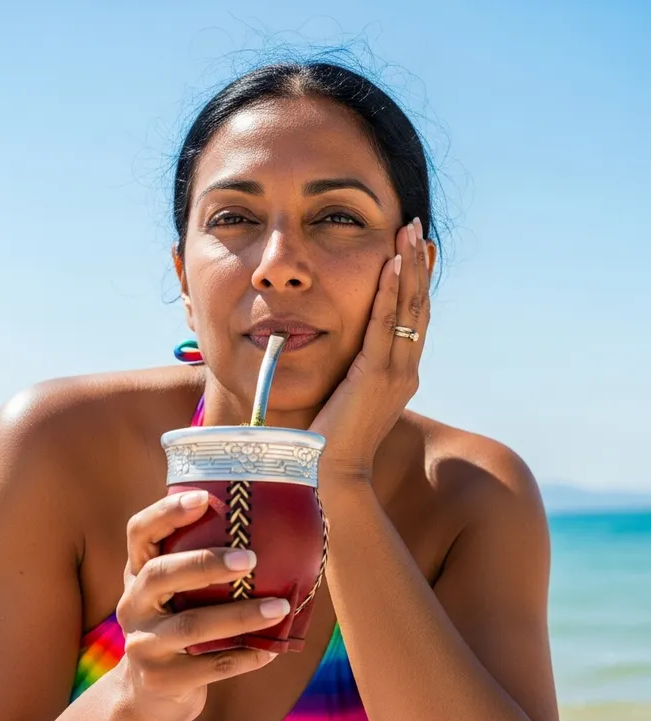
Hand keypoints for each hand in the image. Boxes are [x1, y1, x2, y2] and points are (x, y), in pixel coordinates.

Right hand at [115, 490, 289, 720]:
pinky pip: (208, 667)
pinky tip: (271, 648)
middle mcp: (132, 605)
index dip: (166, 512)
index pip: (139, 532)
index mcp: (137, 573)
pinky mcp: (160, 681)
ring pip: (189, 626)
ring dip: (239, 616)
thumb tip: (273, 522)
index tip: (203, 498)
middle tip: (250, 558)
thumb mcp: (173, 593)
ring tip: (278, 607)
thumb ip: (199, 563)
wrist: (146, 695)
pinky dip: (244, 657)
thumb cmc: (177, 624)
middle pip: (159, 574)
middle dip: (205, 563)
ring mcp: (142, 645)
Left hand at [309, 217, 431, 480]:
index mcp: (398, 374)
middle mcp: (406, 370)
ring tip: (409, 231)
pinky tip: (391, 264)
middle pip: (418, 305)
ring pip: (408, 309)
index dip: (414, 280)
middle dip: (417, 264)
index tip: (414, 248)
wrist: (325, 471)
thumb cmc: (326, 437)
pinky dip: (390, 292)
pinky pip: (386, 325)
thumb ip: (352, 372)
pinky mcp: (376, 376)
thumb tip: (343, 354)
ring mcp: (396, 373)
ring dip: (409, 267)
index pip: (412, 317)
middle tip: (415, 226)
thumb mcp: (345, 395)